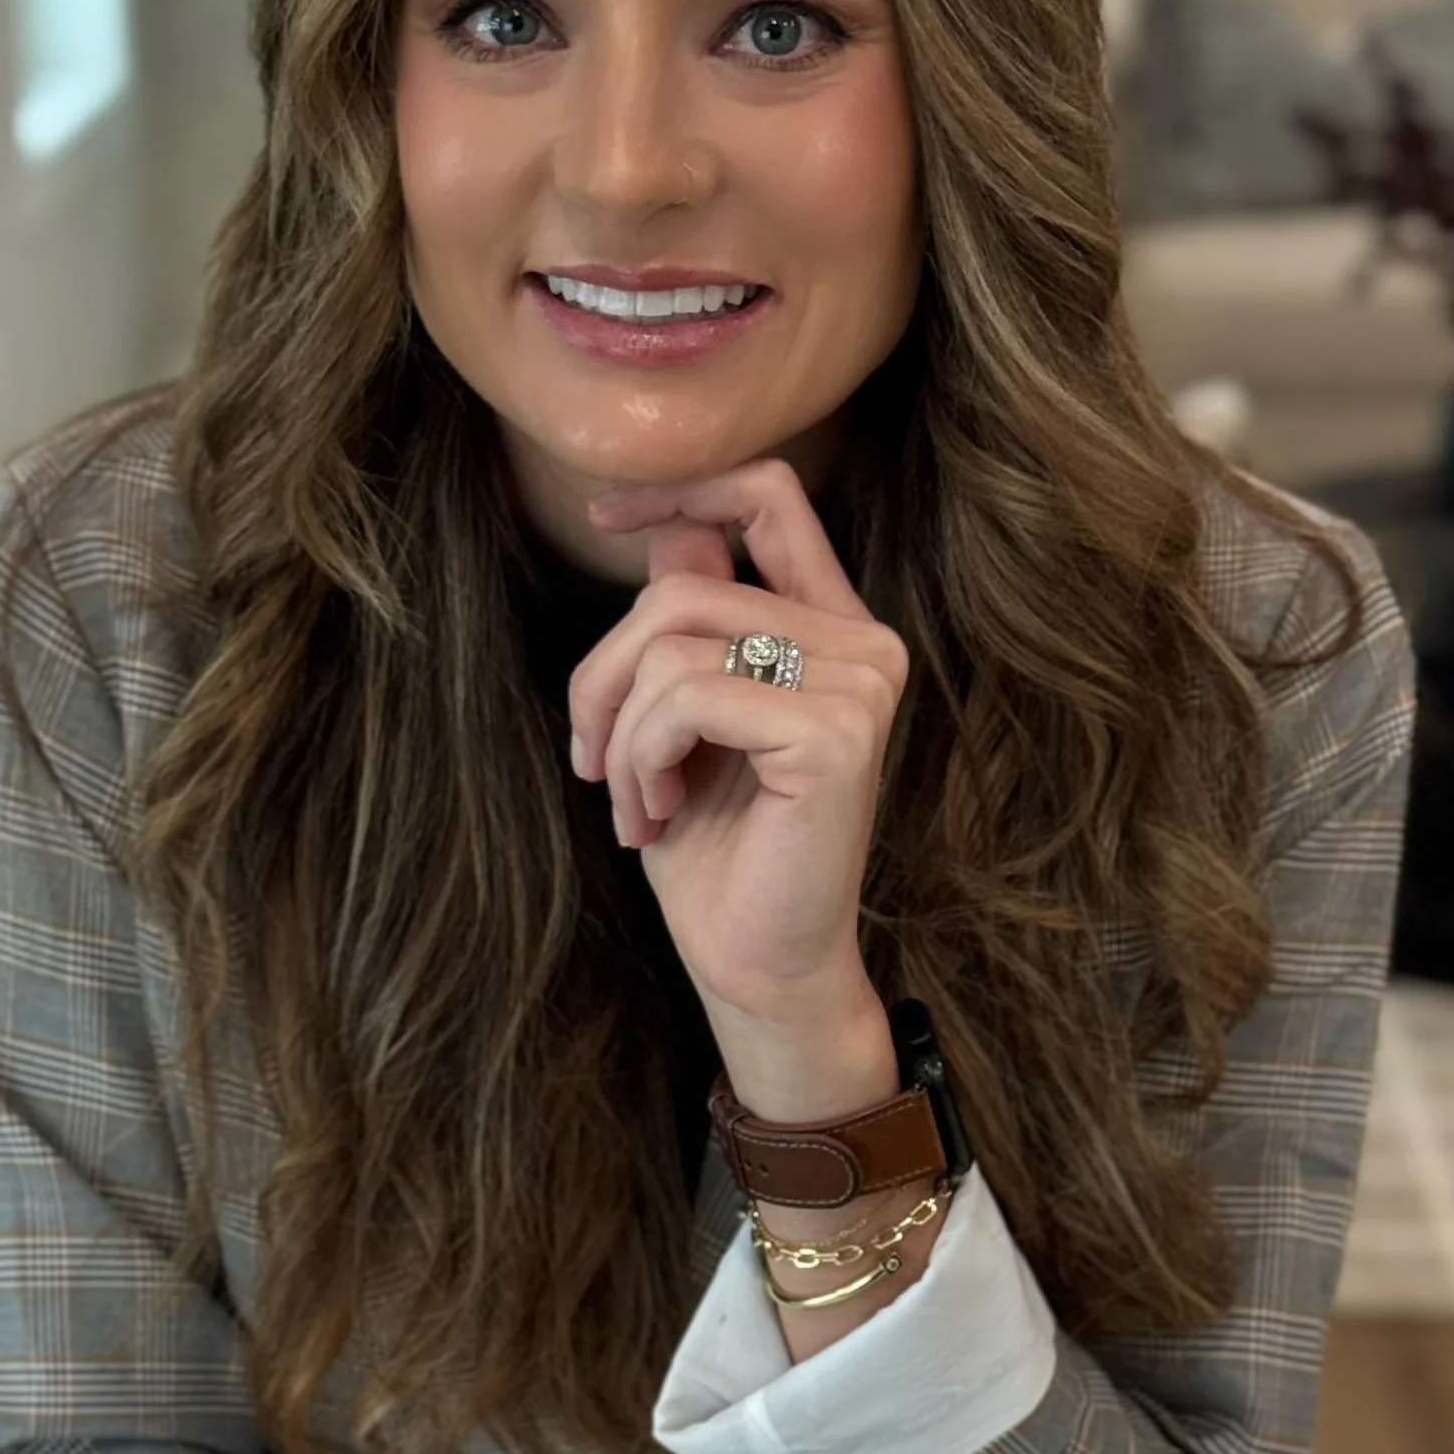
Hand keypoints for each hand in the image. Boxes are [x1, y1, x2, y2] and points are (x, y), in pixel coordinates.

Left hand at [566, 459, 909, 1040]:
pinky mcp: (834, 732)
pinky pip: (686, 696)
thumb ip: (689, 623)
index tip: (602, 514)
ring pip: (671, 640)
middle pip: (682, 584)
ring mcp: (859, 683)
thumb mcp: (682, 719)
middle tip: (590, 760)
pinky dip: (640, 756)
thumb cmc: (717, 852)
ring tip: (632, 802)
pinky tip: (654, 813)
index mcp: (834, 628)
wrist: (757, 966)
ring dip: (617, 732)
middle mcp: (862, 644)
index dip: (679, 487)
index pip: (770, 495)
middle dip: (602, 672)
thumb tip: (664, 526)